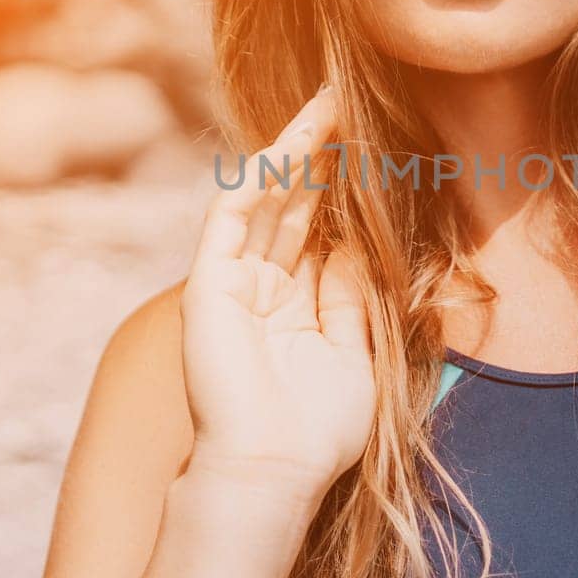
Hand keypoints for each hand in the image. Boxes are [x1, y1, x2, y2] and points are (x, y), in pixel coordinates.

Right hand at [179, 84, 376, 501]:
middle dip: (317, 156)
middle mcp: (260, 290)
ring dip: (292, 152)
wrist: (272, 471)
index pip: (313, 232)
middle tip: (345, 105)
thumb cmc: (316, 433)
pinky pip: (232, 217)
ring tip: (326, 107)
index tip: (368, 149)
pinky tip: (290, 145)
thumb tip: (350, 246)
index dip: (337, 189)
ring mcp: (231, 285)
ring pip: (262, 200)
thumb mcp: (353, 357)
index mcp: (292, 309)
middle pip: (289, 206)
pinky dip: (258, 177)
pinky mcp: (209, 284)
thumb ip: (349, 300)